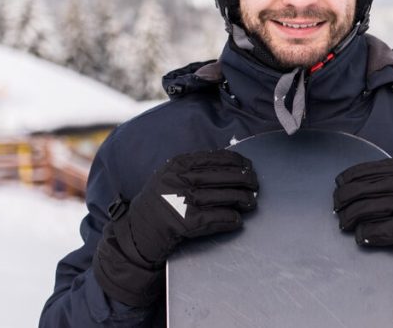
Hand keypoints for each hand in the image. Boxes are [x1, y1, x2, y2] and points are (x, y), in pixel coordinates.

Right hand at [93, 149, 257, 305]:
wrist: (137, 234)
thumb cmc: (160, 205)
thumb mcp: (170, 178)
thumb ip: (194, 170)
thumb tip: (233, 165)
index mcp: (176, 165)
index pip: (214, 158)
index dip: (236, 161)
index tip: (249, 165)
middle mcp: (177, 180)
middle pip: (221, 176)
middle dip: (243, 179)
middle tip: (255, 184)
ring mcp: (179, 201)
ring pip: (221, 196)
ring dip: (241, 199)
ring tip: (251, 202)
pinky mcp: (182, 222)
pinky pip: (214, 218)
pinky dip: (228, 219)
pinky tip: (237, 220)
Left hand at [333, 158, 392, 303]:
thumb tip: (351, 182)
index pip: (369, 168)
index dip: (349, 177)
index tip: (339, 185)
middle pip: (362, 188)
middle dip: (343, 199)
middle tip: (337, 208)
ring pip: (366, 208)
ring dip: (348, 218)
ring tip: (344, 223)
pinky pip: (379, 229)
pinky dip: (365, 234)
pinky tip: (361, 236)